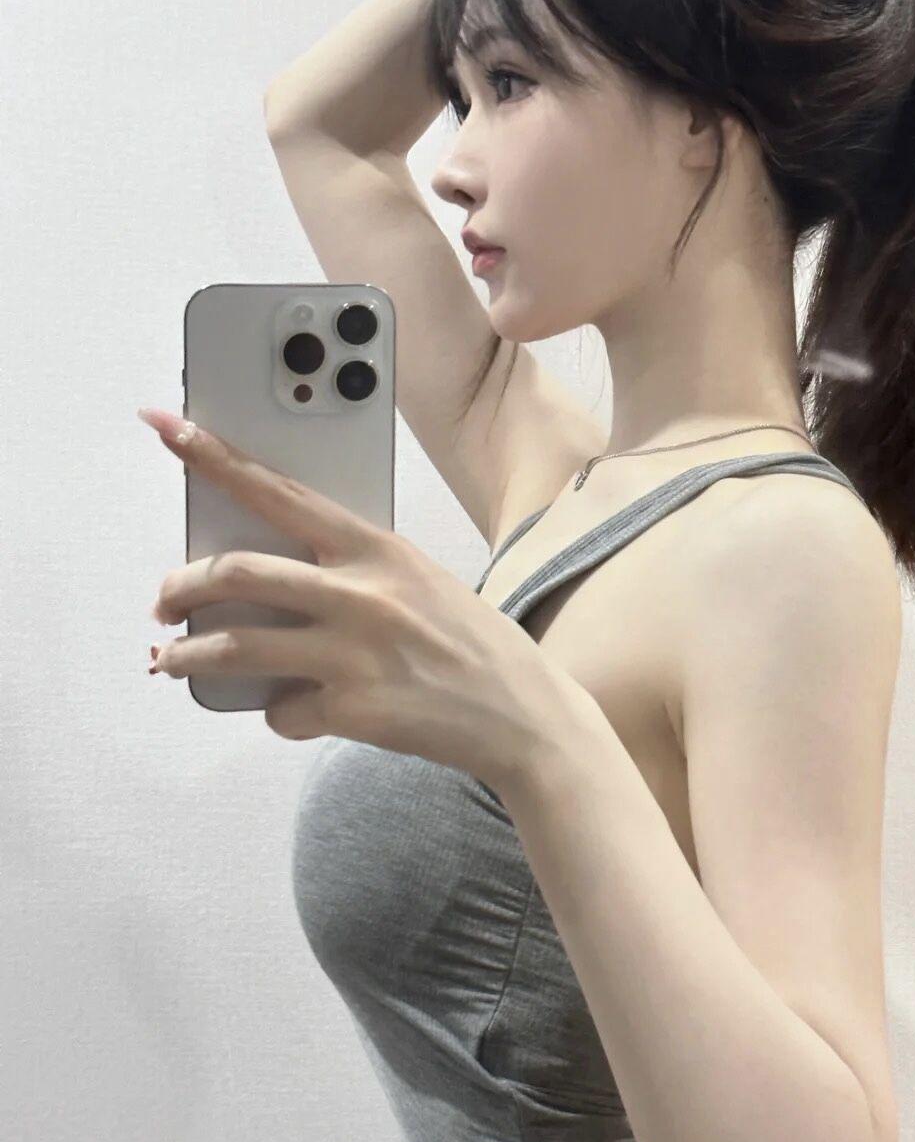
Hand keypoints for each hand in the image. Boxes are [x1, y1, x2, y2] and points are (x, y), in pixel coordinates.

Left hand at [139, 407, 561, 788]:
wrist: (524, 714)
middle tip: (163, 601)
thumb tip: (276, 577)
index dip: (216, 458)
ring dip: (186, 656)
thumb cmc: (472, 643)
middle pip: (236, 572)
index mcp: (377, 549)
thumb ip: (355, 569)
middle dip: (179, 585)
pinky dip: (278, 713)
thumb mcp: (419, 581)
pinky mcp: (351, 709)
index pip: (280, 491)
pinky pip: (281, 710)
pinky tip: (297, 711)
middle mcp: (361, 594)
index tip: (168, 427)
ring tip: (171, 662)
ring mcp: (353, 653)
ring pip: (233, 647)